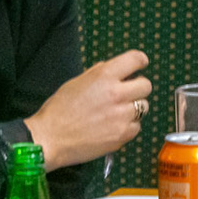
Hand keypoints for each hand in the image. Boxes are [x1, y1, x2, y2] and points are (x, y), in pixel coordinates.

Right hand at [24, 50, 151, 169]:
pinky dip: (128, 127)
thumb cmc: (59, 110)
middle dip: (138, 87)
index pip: (136, 59)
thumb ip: (98, 73)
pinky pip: (136, 127)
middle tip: (127, 93)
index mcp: (104, 76)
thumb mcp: (76, 82)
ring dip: (134, 108)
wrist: (51, 138)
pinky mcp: (123, 135)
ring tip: (116, 113)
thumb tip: (114, 70)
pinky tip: (112, 127)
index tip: (140, 65)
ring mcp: (122, 116)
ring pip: (144, 107)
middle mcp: (117, 94)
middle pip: (146, 85)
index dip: (140, 61)